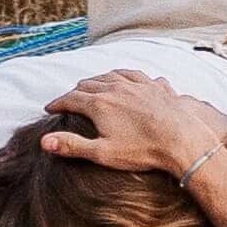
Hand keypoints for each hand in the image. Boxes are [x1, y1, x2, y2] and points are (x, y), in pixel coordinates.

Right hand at [42, 73, 226, 185]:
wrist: (182, 140)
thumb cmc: (142, 151)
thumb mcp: (102, 153)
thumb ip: (72, 145)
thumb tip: (43, 141)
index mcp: (100, 104)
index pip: (71, 99)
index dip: (58, 103)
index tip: (49, 108)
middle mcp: (116, 88)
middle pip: (89, 84)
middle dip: (75, 91)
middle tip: (68, 99)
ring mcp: (138, 85)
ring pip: (111, 75)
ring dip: (98, 79)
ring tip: (92, 85)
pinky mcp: (155, 87)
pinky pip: (135, 74)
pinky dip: (123, 74)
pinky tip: (125, 77)